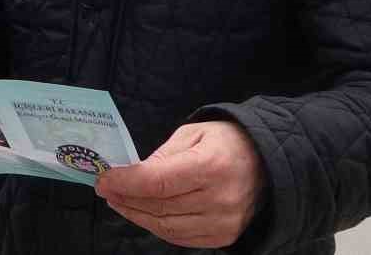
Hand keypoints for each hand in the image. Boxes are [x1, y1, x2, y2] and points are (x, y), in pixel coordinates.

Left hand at [96, 121, 264, 249]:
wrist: (266, 163)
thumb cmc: (225, 142)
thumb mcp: (192, 134)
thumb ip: (161, 155)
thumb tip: (130, 174)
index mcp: (211, 165)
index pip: (157, 181)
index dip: (125, 182)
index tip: (104, 179)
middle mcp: (219, 198)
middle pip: (158, 205)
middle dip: (125, 197)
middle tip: (106, 189)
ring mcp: (223, 222)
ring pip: (165, 226)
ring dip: (136, 215)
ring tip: (119, 201)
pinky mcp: (223, 236)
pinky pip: (179, 237)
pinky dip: (156, 226)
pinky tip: (142, 214)